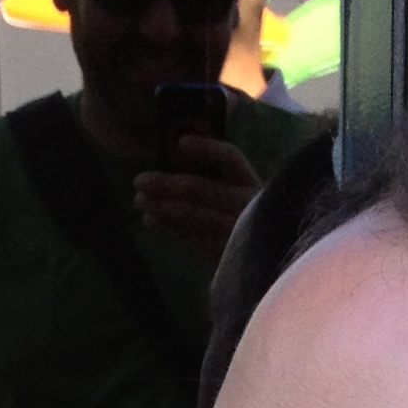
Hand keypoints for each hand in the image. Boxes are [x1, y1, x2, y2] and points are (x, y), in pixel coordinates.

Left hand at [134, 134, 261, 268]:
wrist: (268, 264)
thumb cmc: (248, 219)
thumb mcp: (242, 194)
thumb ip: (217, 178)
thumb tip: (178, 154)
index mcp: (251, 183)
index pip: (230, 159)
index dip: (206, 149)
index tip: (181, 143)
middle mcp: (245, 205)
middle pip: (200, 188)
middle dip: (166, 183)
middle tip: (139, 180)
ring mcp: (234, 232)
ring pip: (190, 213)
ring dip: (161, 205)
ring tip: (139, 200)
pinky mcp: (222, 254)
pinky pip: (188, 238)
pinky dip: (167, 228)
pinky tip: (150, 220)